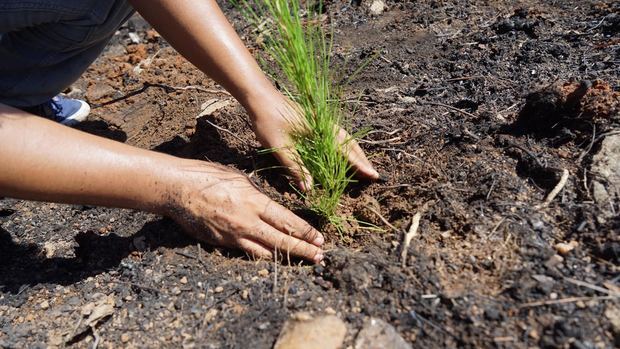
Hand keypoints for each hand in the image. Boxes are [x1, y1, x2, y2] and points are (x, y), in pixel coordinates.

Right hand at [166, 160, 323, 262]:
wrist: (177, 190)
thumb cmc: (208, 177)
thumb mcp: (240, 179)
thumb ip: (257, 195)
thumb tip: (270, 206)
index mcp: (254, 202)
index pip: (287, 221)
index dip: (306, 232)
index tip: (320, 239)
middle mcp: (247, 222)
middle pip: (281, 241)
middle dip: (303, 250)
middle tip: (320, 257)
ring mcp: (233, 235)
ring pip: (265, 253)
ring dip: (285, 257)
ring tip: (301, 261)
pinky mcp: (221, 243)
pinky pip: (246, 252)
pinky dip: (261, 256)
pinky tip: (272, 259)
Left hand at [246, 91, 379, 190]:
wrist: (260, 97)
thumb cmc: (268, 120)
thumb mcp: (280, 147)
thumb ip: (295, 168)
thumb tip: (309, 189)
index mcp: (319, 130)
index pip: (344, 150)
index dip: (359, 164)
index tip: (372, 175)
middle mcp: (323, 124)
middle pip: (350, 142)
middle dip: (362, 159)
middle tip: (373, 174)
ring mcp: (319, 121)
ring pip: (344, 137)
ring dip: (355, 151)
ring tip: (363, 165)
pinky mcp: (313, 121)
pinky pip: (336, 134)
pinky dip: (344, 145)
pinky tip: (343, 152)